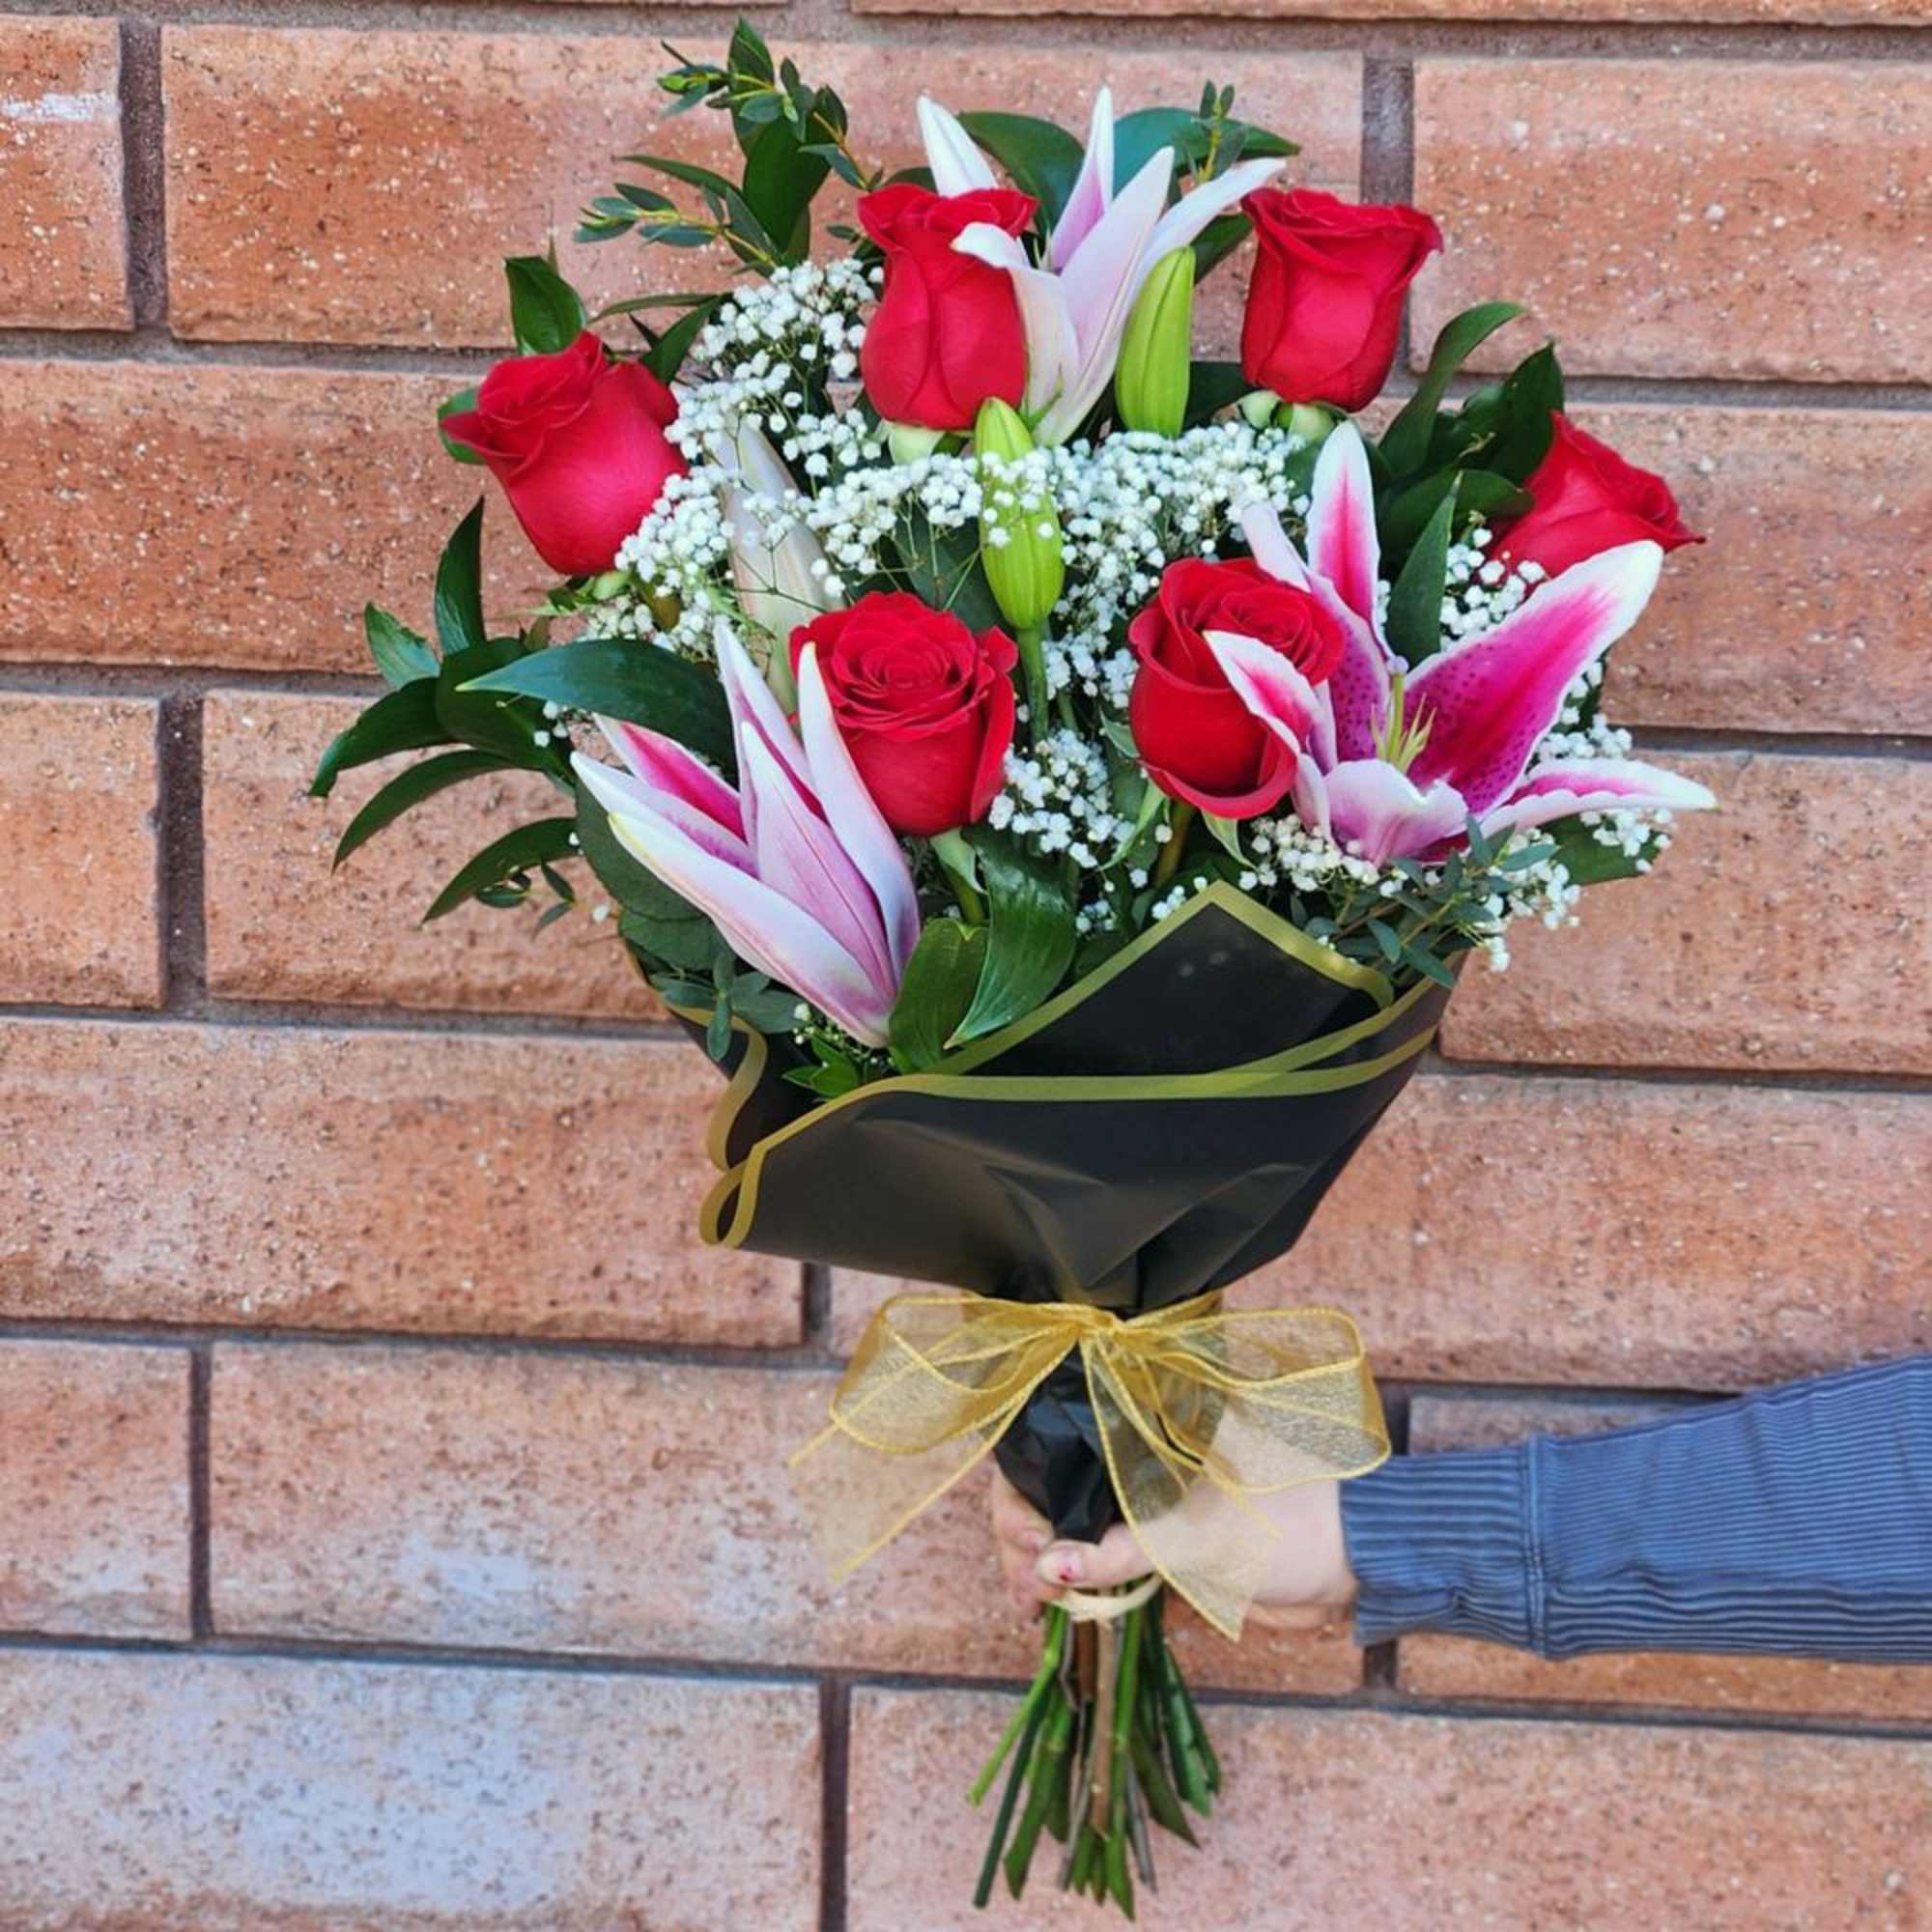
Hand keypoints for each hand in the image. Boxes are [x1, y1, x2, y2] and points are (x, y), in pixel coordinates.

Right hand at [989, 1469, 1358, 1633]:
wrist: (1355, 1561)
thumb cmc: (1282, 1524)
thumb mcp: (1192, 1536)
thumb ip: (1118, 1552)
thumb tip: (1048, 1568)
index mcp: (1142, 1439)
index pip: (1056, 1454)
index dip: (1025, 1499)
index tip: (1027, 1544)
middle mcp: (1138, 1469)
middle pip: (1058, 1498)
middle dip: (1029, 1544)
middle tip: (1028, 1593)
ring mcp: (1153, 1514)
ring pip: (1080, 1538)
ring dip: (1051, 1573)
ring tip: (1034, 1609)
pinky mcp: (1172, 1556)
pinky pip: (1112, 1572)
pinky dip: (1085, 1593)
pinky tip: (1058, 1614)